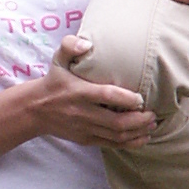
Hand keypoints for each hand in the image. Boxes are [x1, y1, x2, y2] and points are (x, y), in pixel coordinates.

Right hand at [24, 33, 156, 146]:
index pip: (107, 96)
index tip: (141, 98)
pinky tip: (143, 137)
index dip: (127, 99)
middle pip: (116, 122)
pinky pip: (111, 144)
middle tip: (154, 114)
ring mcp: (84, 128)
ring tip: (152, 124)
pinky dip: (130, 143)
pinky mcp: (86, 139)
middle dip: (140, 120)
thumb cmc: (53, 81)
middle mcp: (82, 112)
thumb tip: (87, 44)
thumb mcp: (57, 60)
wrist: (34, 110)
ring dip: (138, 132)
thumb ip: (70, 46)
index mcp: (78, 92)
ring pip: (116, 136)